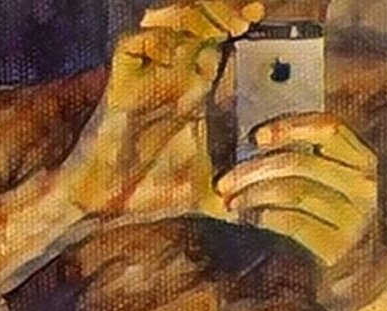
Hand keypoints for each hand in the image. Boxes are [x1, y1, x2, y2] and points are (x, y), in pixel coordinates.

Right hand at [64, 2, 263, 219]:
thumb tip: (277, 214)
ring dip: (199, 19)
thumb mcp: (212, 192)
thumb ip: (242, 196)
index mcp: (199, 96)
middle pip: (202, 25)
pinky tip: (182, 52)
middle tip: (252, 18)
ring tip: (228, 27)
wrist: (109, 203)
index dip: (246, 33)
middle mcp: (175, 78)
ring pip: (171, 23)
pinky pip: (134, 44)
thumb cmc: (156, 192)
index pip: (226, 49)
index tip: (269, 26)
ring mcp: (149, 76)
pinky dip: (158, 41)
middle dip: (227, 14)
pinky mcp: (122, 82)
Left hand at [215, 113, 379, 276]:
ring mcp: (354, 218)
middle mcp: (364, 187)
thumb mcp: (334, 188)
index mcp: (364, 162)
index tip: (256, 136)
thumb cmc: (335, 226)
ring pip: (293, 192)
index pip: (330, 129)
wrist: (362, 280)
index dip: (291, 127)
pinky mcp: (338, 247)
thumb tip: (257, 144)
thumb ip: (311, 161)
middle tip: (223, 182)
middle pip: (301, 162)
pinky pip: (293, 222)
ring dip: (253, 195)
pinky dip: (265, 217)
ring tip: (231, 203)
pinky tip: (251, 218)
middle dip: (254, 170)